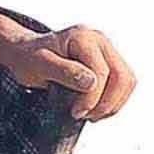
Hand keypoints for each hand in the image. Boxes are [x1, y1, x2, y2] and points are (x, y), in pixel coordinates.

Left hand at [0, 10, 134, 127]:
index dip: (91, 97)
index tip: (75, 112)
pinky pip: (123, 84)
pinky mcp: (108, 62)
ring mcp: (106, 50)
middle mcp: (99, 39)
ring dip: (112, 104)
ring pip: (127, 81)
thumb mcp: (39, 65)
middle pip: (121, 76)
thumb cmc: (29, 58)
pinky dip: (113, 101)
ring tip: (91, 115)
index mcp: (83, 37)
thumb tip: (91, 83)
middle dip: (106, 103)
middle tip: (85, 116)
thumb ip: (64, 71)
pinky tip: (96, 109)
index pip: (101, 72)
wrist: (26, 53)